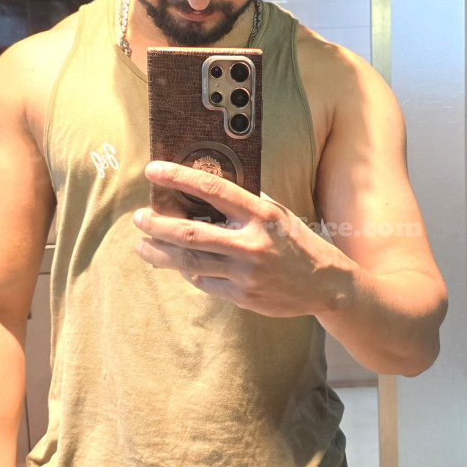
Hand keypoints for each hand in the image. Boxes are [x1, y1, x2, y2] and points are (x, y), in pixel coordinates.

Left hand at [134, 161, 349, 316]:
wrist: (326, 285)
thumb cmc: (298, 243)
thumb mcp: (278, 215)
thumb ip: (246, 206)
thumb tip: (205, 192)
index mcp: (261, 215)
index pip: (212, 190)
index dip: (178, 177)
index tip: (154, 170)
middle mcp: (252, 244)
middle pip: (190, 234)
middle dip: (157, 225)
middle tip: (139, 218)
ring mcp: (246, 273)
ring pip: (189, 263)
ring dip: (159, 254)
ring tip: (142, 246)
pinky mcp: (243, 296)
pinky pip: (204, 283)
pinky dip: (187, 272)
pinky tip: (177, 265)